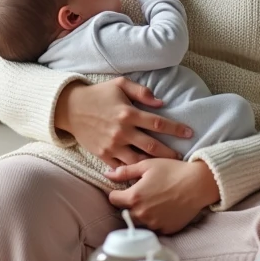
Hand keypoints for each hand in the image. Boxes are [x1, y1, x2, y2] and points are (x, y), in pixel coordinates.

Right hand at [54, 78, 190, 167]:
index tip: (189, 133)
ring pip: (138, 161)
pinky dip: (132, 172)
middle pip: (153, 146)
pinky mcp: (103, 154)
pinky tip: (143, 175)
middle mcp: (122, 131)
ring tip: (165, 169)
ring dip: (154, 165)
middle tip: (182, 158)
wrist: (70, 108)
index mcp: (128, 113)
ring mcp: (112, 145)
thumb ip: (141, 92)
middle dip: (170, 153)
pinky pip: (121, 167)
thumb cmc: (98, 94)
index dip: (176, 129)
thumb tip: (161, 102)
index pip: (158, 123)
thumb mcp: (119, 85)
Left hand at [105, 159, 219, 234]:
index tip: (124, 190)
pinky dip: (155, 221)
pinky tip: (164, 209)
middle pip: (125, 213)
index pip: (113, 199)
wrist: (199, 184)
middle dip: (129, 205)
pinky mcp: (166, 230)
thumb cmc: (173, 171)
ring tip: (153, 202)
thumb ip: (125, 171)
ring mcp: (154, 224)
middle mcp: (142, 213)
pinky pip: (154, 228)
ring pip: (139, 222)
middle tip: (141, 195)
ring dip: (141, 214)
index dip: (117, 193)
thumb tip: (107, 174)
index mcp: (134, 197)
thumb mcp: (147, 166)